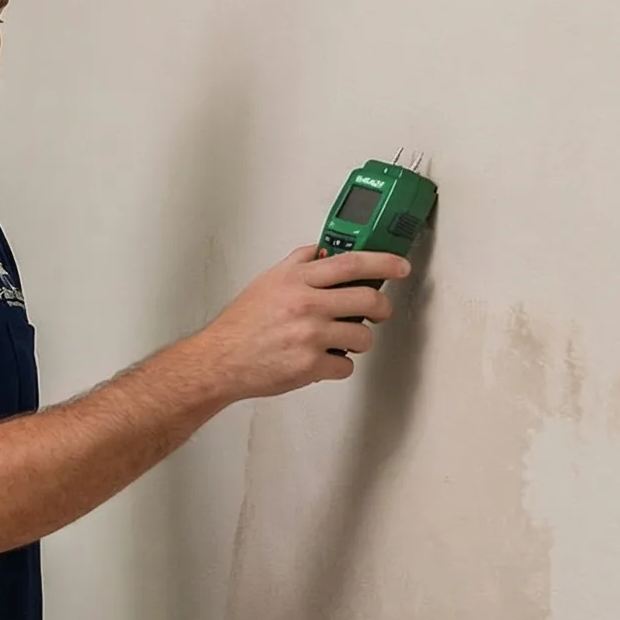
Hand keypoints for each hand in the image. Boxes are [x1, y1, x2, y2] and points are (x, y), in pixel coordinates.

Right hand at [187, 246, 413, 400]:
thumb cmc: (241, 325)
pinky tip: (320, 360)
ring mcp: (310, 335)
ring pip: (363, 336)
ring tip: (336, 341)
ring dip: (356, 341)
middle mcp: (305, 304)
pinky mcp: (310, 365)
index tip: (399, 266)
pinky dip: (337, 366)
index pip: (351, 263)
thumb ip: (299, 264)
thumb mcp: (267, 281)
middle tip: (379, 311)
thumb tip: (325, 252)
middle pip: (369, 300)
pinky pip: (346, 366)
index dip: (383, 262)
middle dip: (381, 308)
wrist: (220, 360)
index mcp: (295, 280)